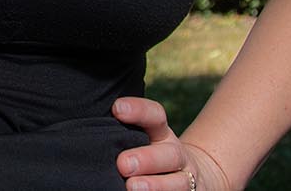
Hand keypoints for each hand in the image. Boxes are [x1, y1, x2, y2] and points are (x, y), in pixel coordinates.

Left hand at [111, 98, 230, 190]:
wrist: (199, 180)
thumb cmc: (153, 157)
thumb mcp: (145, 139)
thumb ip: (125, 133)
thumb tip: (92, 128)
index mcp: (162, 135)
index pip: (154, 117)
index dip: (138, 110)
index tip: (117, 108)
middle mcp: (176, 156)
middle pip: (167, 155)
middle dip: (146, 159)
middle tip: (123, 163)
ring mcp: (187, 180)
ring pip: (176, 184)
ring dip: (155, 186)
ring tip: (133, 187)